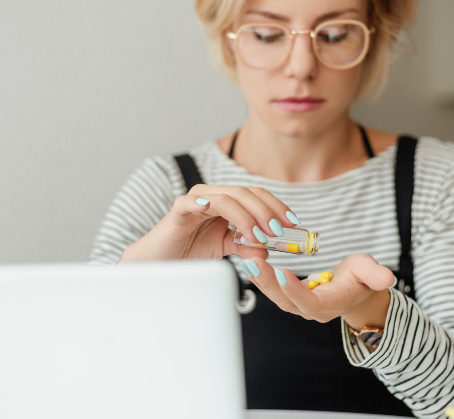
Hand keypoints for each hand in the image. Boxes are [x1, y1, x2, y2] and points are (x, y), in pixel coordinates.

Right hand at [120, 184, 300, 262]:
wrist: (160, 261)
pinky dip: (210, 206)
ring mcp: (196, 199)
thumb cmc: (190, 252)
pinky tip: (225, 220)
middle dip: (267, 211)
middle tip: (280, 230)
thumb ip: (246, 246)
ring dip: (248, 216)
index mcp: (226, 201)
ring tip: (260, 236)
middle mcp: (212, 195)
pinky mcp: (179, 209)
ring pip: (228, 197)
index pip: (257, 195)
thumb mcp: (225, 248)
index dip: (277, 206)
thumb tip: (268, 250)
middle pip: (246, 193)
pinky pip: (196, 202)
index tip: (294, 223)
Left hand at [240, 253, 395, 328]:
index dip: (295, 290)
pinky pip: (274, 290)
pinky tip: (248, 261)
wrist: (357, 291)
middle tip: (253, 262)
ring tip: (246, 260)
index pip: (310, 302)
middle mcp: (313, 309)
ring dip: (259, 280)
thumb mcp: (371, 271)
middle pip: (286, 301)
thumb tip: (387, 277)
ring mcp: (301, 305)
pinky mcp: (292, 297)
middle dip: (268, 283)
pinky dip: (261, 277)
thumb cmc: (363, 278)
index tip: (281, 272)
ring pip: (276, 297)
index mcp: (332, 304)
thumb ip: (376, 275)